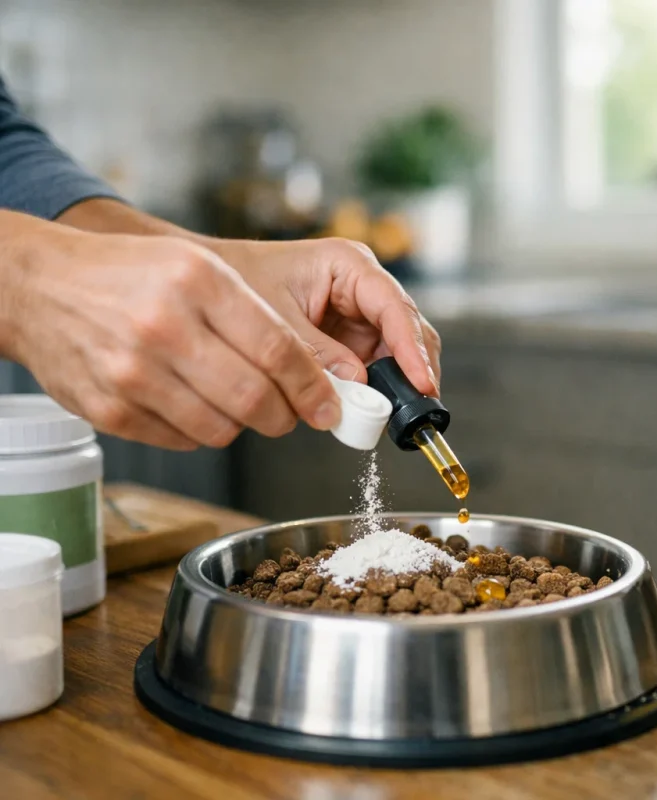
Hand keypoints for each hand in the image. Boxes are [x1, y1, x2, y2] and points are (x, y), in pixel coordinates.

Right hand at [0, 211, 340, 449]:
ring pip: (221, 429)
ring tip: (237, 403)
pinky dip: (200, 431)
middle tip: (291, 414)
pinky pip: (182, 440)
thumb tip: (317, 374)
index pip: (278, 350)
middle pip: (255, 398)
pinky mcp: (109, 409)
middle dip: (287, 416)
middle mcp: (164, 326)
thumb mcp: (200, 269)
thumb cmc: (132, 275)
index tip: (330, 404)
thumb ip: (258, 316)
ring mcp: (132, 371)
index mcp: (198, 281)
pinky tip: (191, 403)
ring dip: (244, 426)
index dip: (313, 387)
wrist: (40, 286)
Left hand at [210, 237, 440, 394]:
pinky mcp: (350, 340)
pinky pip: (373, 368)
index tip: (421, 383)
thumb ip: (317, 353)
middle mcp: (363, 288)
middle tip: (413, 409)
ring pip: (396, 354)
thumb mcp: (275, 318)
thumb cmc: (236, 283)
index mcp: (350, 265)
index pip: (395, 307)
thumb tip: (356, 385)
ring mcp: (359, 315)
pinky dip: (372, 390)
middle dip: (413, 370)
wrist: (204, 285)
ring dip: (392, 384)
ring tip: (385, 413)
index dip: (412, 348)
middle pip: (408, 331)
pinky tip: (366, 408)